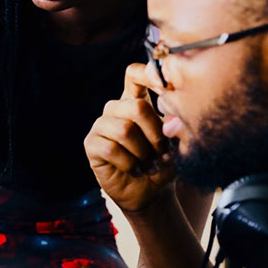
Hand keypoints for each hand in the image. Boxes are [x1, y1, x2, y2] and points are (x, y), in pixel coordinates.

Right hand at [84, 63, 174, 212]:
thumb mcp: (175, 143)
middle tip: (162, 152)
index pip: (134, 74)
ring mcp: (101, 126)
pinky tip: (136, 170)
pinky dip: (130, 164)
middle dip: (156, 134)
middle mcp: (116, 109)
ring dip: (144, 153)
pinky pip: (111, 148)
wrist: (151, 193)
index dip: (147, 74)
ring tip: (150, 164)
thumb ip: (174, 126)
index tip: (166, 88)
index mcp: (136, 101)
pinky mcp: (92, 145)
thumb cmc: (163, 163)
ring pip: (125, 130)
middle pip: (136, 106)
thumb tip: (171, 119)